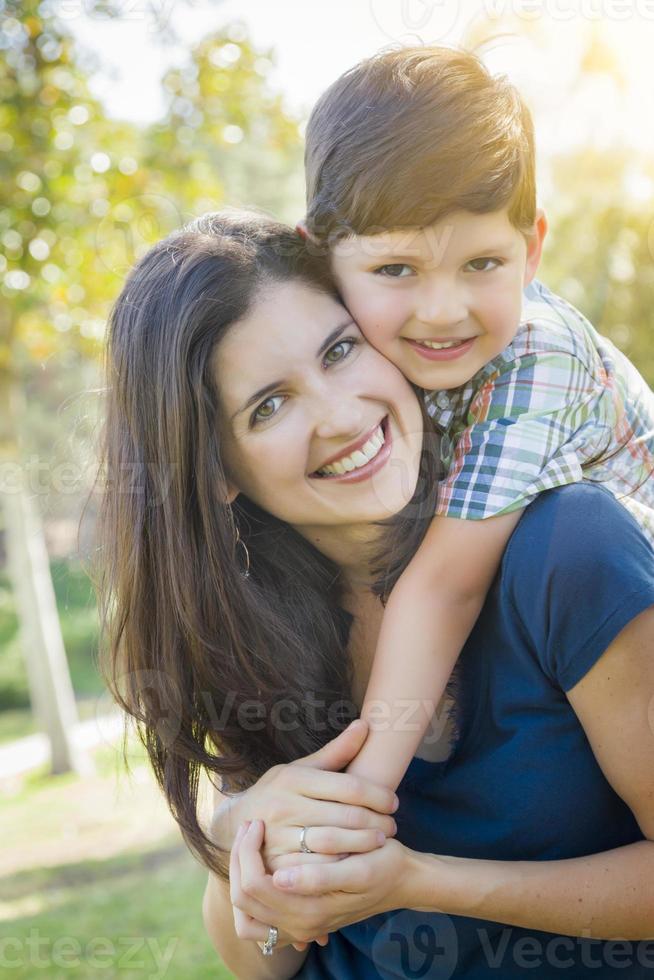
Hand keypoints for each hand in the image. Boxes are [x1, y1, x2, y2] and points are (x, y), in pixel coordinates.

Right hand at [212, 719, 398, 875]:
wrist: (234, 825)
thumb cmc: (278, 793)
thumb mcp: (301, 769)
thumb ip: (336, 751)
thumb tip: (365, 724)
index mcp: (294, 779)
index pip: (349, 787)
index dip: (378, 795)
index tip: (394, 802)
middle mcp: (285, 806)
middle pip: (346, 816)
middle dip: (377, 822)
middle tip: (393, 827)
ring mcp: (278, 838)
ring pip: (335, 844)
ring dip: (365, 845)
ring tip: (382, 842)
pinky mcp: (276, 866)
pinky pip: (318, 869)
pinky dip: (342, 867)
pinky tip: (358, 862)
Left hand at [230, 817, 411, 950]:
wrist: (404, 881)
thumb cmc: (384, 867)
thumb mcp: (359, 871)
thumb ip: (319, 879)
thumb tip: (280, 878)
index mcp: (309, 914)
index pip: (254, 886)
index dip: (248, 853)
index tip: (256, 823)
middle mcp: (299, 926)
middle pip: (244, 898)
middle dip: (240, 858)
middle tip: (249, 825)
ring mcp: (298, 927)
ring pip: (246, 906)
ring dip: (242, 870)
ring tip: (250, 838)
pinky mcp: (299, 920)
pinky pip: (257, 915)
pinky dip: (251, 891)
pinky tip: (260, 861)